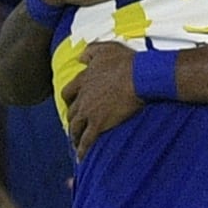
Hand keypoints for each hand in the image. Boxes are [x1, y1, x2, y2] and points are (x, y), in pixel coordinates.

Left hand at [60, 42, 141, 157]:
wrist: (139, 77)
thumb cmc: (126, 62)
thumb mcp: (105, 49)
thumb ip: (90, 52)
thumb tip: (79, 57)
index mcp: (83, 79)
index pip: (68, 92)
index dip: (69, 100)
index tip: (71, 105)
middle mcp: (82, 96)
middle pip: (71, 112)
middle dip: (72, 120)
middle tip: (74, 126)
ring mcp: (89, 111)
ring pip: (75, 128)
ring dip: (74, 136)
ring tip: (76, 144)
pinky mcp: (99, 124)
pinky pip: (87, 140)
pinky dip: (82, 150)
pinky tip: (81, 158)